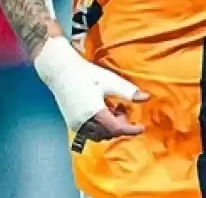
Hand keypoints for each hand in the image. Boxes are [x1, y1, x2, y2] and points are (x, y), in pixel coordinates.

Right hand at [33, 37, 148, 139]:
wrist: (60, 70)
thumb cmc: (85, 73)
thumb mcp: (110, 81)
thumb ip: (128, 92)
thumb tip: (146, 98)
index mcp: (95, 114)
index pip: (117, 129)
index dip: (131, 129)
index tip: (141, 127)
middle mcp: (85, 123)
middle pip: (108, 134)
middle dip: (120, 125)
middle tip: (124, 110)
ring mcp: (76, 124)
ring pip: (98, 134)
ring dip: (109, 127)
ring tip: (113, 108)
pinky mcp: (71, 122)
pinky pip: (89, 131)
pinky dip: (99, 126)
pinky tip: (102, 110)